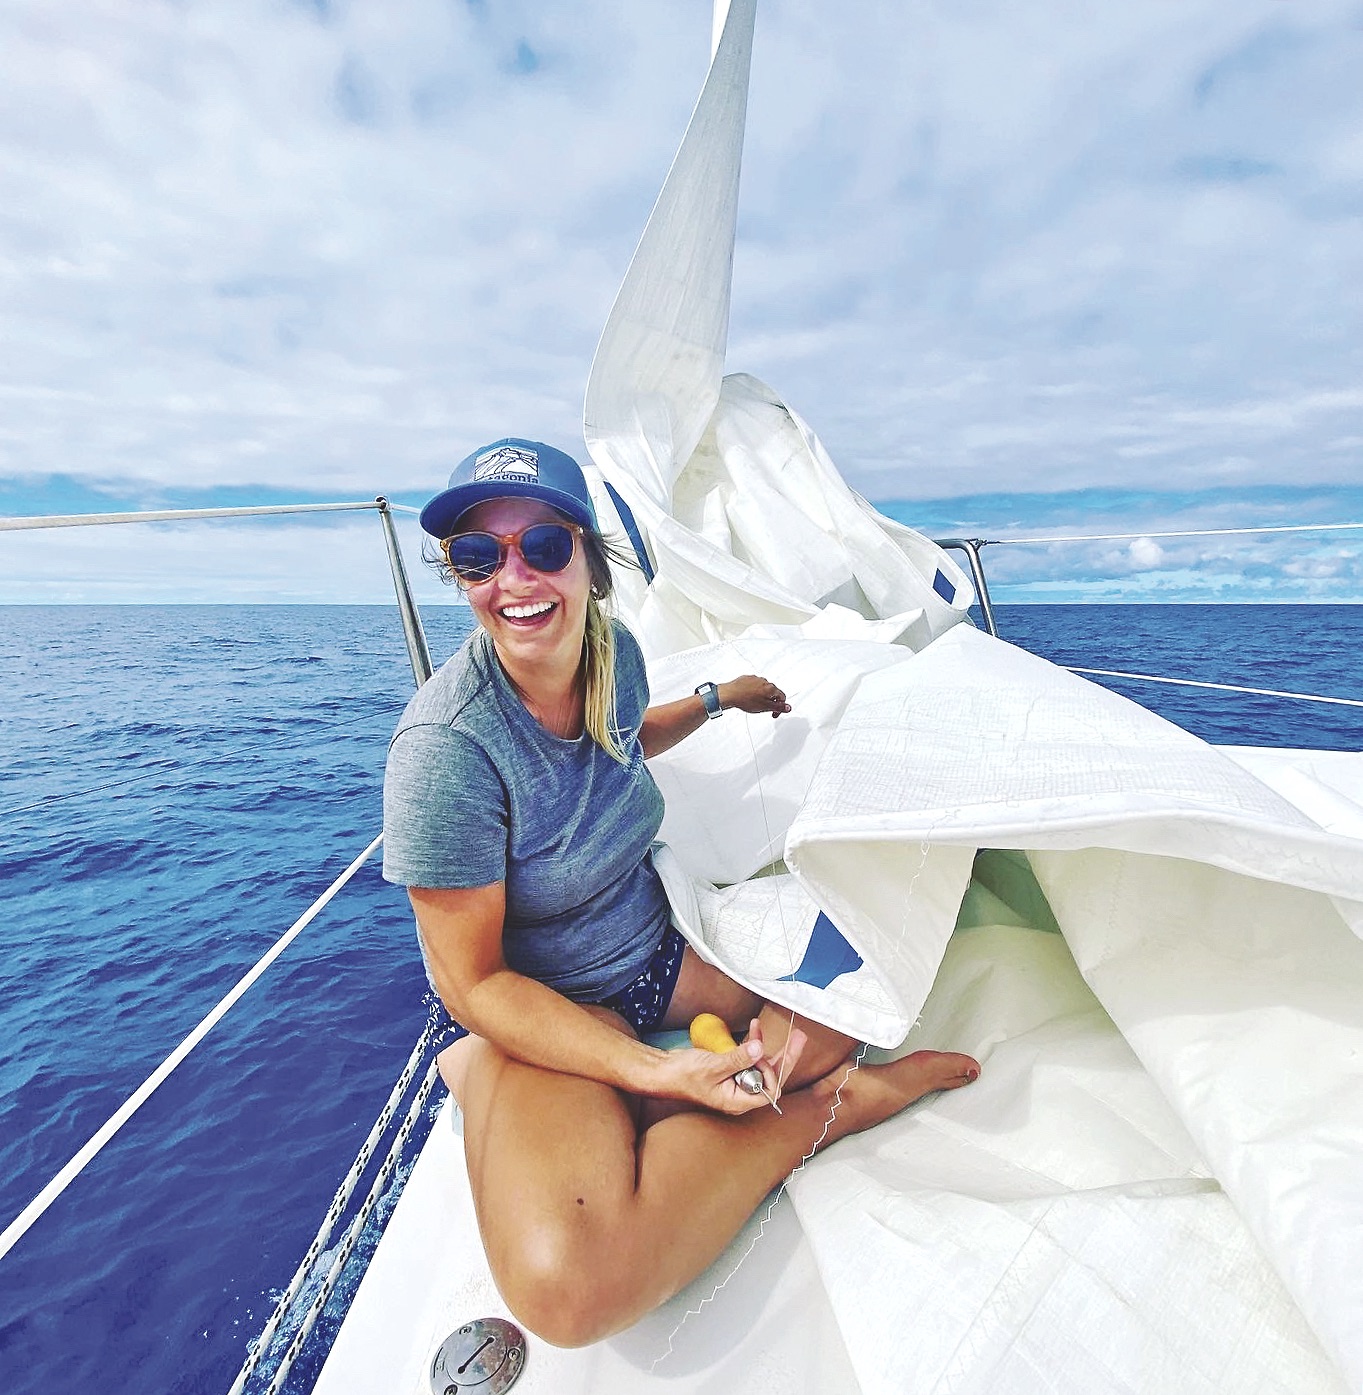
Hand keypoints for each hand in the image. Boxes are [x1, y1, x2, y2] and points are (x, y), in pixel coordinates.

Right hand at [658, 1018, 801, 1114]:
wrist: (663, 1072)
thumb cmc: (683, 1075)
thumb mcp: (713, 1066)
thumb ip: (738, 1058)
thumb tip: (760, 1048)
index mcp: (737, 1101)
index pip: (769, 1092)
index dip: (772, 1073)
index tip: (763, 1055)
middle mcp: (740, 1094)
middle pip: (770, 1078)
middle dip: (784, 1057)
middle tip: (799, 1038)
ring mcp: (736, 1083)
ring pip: (760, 1066)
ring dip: (765, 1046)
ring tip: (768, 1027)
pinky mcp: (730, 1071)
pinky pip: (748, 1059)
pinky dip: (752, 1044)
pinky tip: (753, 1030)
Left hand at [717, 675, 790, 719]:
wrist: (730, 694)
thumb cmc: (746, 700)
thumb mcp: (765, 707)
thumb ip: (778, 707)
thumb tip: (788, 707)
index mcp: (771, 688)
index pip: (782, 697)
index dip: (780, 707)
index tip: (774, 713)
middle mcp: (764, 681)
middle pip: (773, 692)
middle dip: (770, 701)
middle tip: (763, 709)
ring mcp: (755, 679)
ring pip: (763, 688)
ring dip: (761, 696)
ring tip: (753, 703)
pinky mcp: (747, 678)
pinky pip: (754, 685)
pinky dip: (753, 691)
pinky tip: (747, 697)